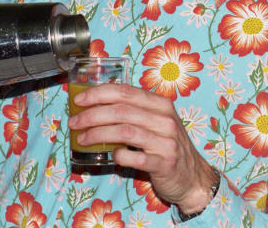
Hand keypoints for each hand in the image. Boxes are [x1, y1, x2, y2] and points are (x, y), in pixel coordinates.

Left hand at [69, 84, 218, 213]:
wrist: (192, 176)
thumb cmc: (166, 146)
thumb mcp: (155, 123)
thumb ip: (133, 113)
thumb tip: (94, 107)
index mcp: (160, 104)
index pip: (126, 91)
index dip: (98, 93)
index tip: (79, 100)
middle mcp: (165, 119)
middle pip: (122, 110)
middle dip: (92, 115)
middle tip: (75, 122)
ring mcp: (167, 141)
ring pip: (125, 131)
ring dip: (98, 134)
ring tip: (82, 139)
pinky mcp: (165, 163)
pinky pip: (136, 157)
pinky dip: (119, 155)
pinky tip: (112, 156)